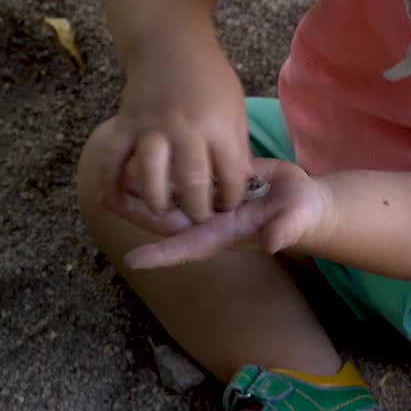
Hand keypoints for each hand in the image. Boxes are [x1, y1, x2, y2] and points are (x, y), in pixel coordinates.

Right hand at [94, 41, 250, 223]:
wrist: (169, 43)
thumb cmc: (209, 77)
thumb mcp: (235, 107)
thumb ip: (235, 145)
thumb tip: (238, 185)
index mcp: (218, 124)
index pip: (230, 175)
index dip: (231, 199)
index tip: (227, 206)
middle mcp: (184, 128)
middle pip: (191, 183)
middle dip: (197, 211)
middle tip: (198, 217)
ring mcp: (151, 126)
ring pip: (151, 176)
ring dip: (157, 203)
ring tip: (164, 211)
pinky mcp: (125, 124)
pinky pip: (112, 160)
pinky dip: (111, 184)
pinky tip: (116, 201)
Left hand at [109, 159, 335, 269]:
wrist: (305, 202)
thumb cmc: (301, 216)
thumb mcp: (295, 221)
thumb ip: (283, 231)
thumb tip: (271, 243)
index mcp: (224, 234)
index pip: (187, 247)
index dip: (161, 256)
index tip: (133, 261)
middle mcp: (209, 220)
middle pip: (166, 220)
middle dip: (137, 212)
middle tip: (104, 199)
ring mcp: (209, 201)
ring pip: (169, 197)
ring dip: (144, 188)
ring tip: (113, 172)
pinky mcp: (213, 181)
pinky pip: (182, 177)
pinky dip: (163, 168)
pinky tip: (143, 150)